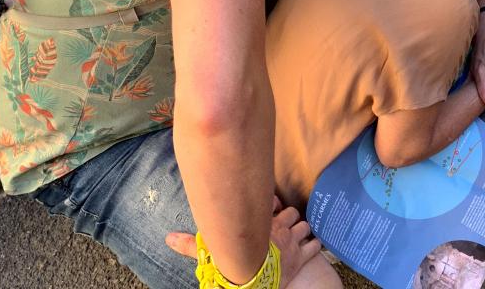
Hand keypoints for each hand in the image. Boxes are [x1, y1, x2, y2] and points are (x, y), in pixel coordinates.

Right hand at [165, 197, 320, 287]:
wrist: (253, 284)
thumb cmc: (234, 268)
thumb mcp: (211, 254)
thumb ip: (190, 244)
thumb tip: (168, 237)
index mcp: (259, 224)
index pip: (271, 202)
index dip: (271, 205)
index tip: (269, 208)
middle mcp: (278, 228)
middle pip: (291, 212)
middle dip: (288, 217)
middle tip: (283, 223)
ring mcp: (293, 242)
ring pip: (304, 226)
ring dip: (302, 229)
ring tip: (298, 233)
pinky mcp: (302, 258)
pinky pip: (315, 246)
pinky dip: (316, 244)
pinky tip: (313, 244)